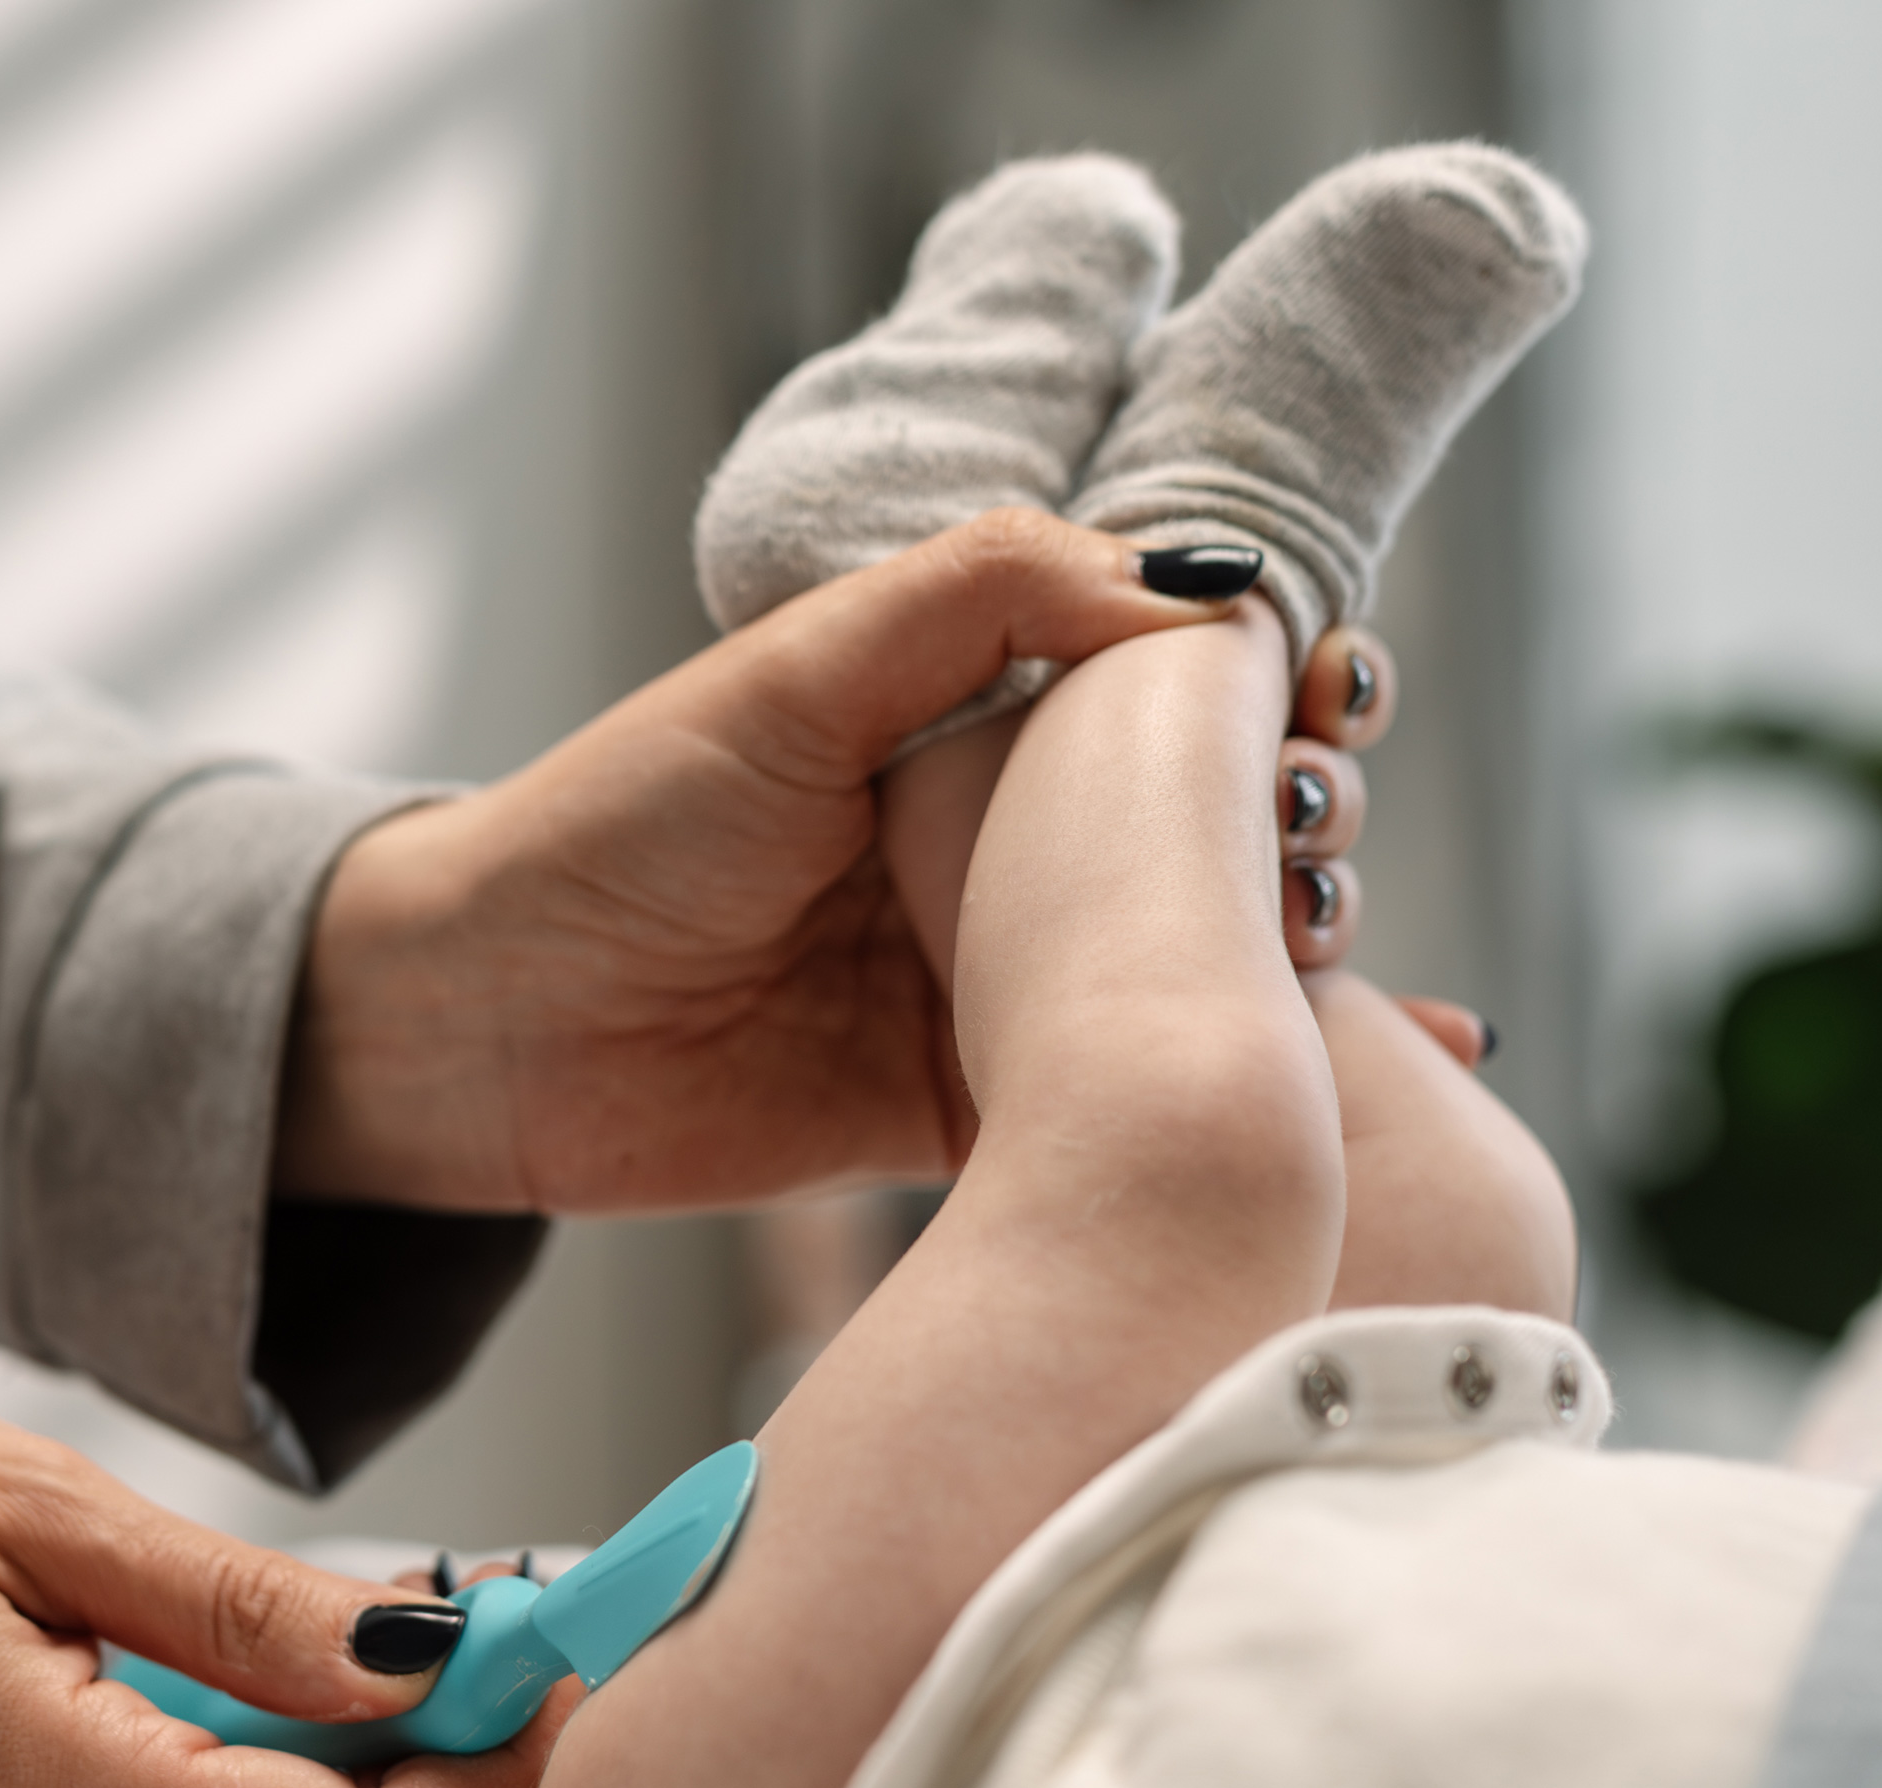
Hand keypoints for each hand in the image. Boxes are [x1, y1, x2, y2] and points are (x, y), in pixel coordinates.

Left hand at [281, 508, 1397, 1210]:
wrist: (485, 1029)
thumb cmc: (611, 826)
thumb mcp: (792, 677)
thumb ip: (979, 600)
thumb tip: (1201, 582)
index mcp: (970, 722)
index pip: (1169, 687)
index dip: (1272, 683)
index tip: (1335, 693)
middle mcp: (1000, 851)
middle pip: (1207, 830)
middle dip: (1300, 823)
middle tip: (1313, 840)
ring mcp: (993, 986)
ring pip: (1190, 967)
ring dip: (1302, 958)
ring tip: (1341, 950)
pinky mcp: (972, 1112)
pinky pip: (1129, 1104)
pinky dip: (1248, 1098)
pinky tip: (1397, 1081)